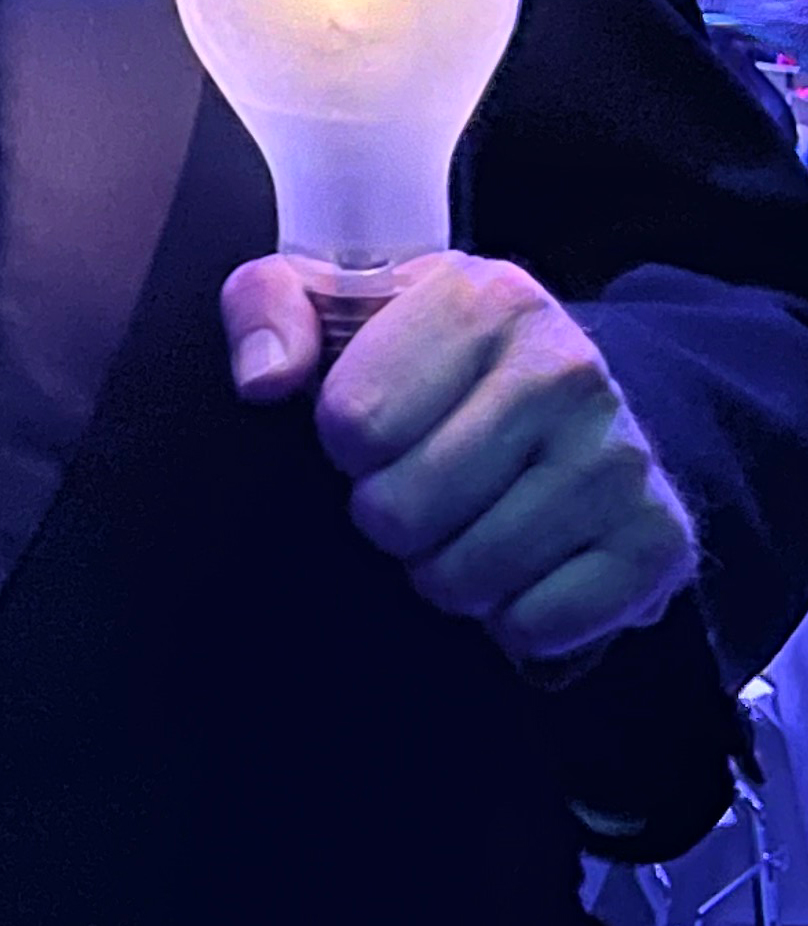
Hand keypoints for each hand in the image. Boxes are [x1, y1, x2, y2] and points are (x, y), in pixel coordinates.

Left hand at [222, 253, 697, 660]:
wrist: (565, 393)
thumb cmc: (424, 353)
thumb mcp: (335, 301)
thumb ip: (267, 307)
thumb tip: (264, 381)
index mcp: (483, 297)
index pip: (352, 423)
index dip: (343, 442)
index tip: (372, 425)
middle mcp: (568, 367)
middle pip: (400, 512)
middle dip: (387, 515)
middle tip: (415, 486)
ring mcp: (622, 457)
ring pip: (465, 578)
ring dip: (442, 571)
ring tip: (460, 522)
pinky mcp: (660, 542)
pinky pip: (537, 628)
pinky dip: (509, 620)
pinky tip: (517, 564)